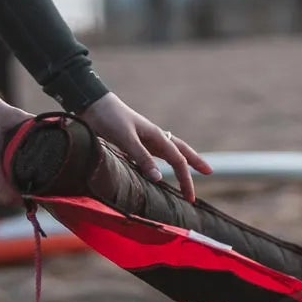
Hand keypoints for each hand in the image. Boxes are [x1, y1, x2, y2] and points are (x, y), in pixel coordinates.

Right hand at [0, 86, 33, 207]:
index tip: (38, 194)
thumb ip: (31, 126)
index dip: (24, 199)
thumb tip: (52, 129)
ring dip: (5, 192)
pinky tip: (7, 174)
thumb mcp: (10, 114)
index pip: (7, 196)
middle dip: (17, 198)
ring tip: (22, 183)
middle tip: (34, 189)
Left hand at [79, 92, 210, 202]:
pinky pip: (153, 152)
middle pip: (180, 151)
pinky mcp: (134, 140)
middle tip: (209, 172)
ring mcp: (145, 138)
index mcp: (156, 136)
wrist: (93, 104)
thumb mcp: (125, 139)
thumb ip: (141, 158)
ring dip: (180, 161)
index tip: (190, 198)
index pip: (178, 160)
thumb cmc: (109, 119)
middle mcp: (154, 136)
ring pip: (168, 151)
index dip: (186, 179)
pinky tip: (158, 167)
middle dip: (195, 162)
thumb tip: (160, 178)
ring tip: (188, 171)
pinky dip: (161, 160)